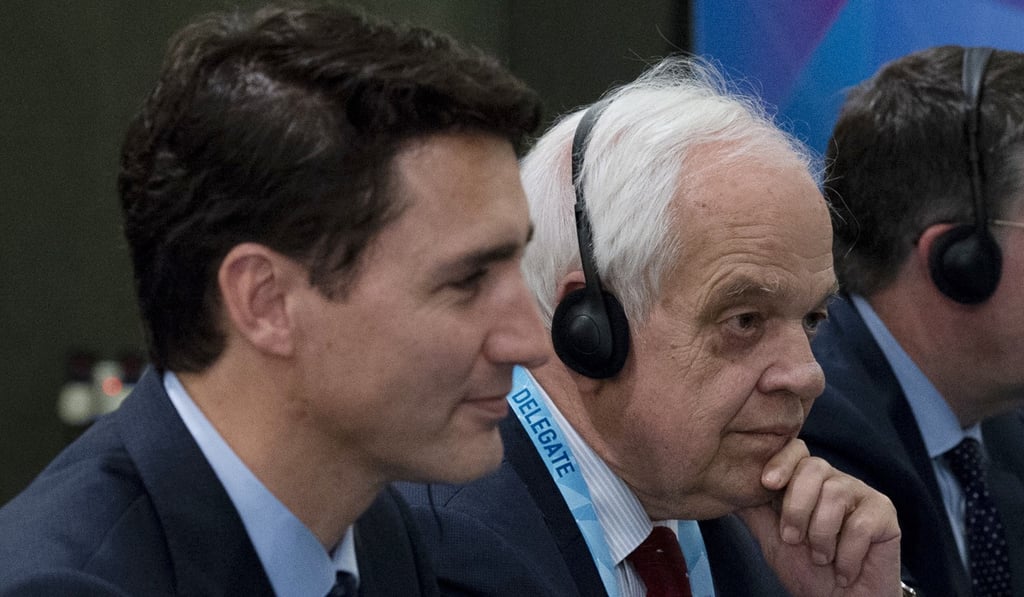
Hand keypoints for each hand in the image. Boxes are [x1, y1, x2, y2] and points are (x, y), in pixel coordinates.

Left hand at [736, 438, 901, 596]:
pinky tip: (844, 568)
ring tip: (822, 559)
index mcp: (806, 483)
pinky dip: (846, 555)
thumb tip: (725, 483)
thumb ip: (754, 510)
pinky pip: (859, 524)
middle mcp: (834, 481)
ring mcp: (861, 494)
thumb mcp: (772, 539)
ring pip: (835, 494)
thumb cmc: (809, 573)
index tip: (767, 484)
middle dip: (796, 509)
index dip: (782, 461)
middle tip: (794, 540)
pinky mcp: (884, 513)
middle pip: (813, 468)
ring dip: (821, 538)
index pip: (796, 450)